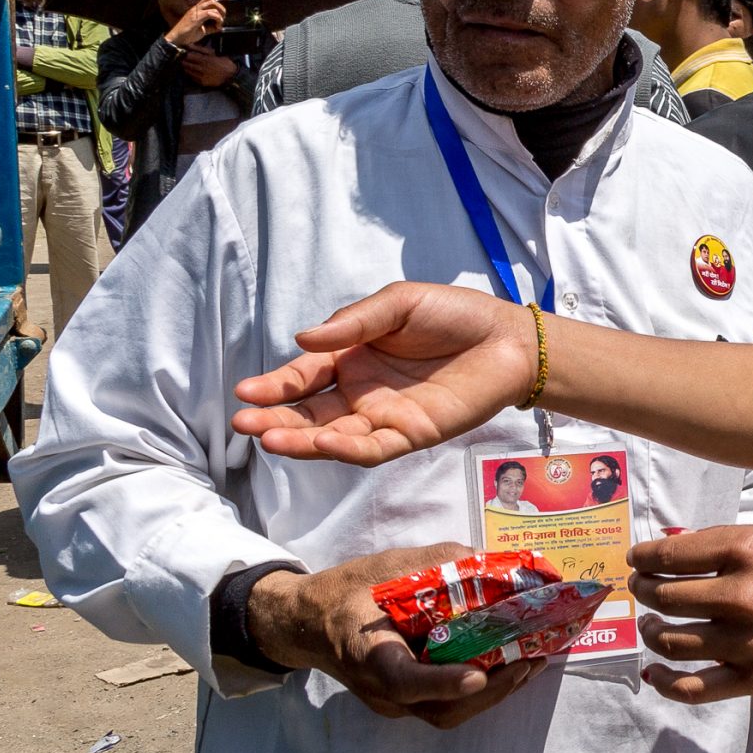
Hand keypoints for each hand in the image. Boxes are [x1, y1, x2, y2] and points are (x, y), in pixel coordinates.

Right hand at [166, 0, 229, 49]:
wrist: (177, 39)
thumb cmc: (188, 34)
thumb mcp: (203, 30)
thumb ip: (211, 28)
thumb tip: (220, 27)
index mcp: (197, 9)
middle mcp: (196, 8)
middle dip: (221, 6)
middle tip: (224, 16)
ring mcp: (195, 12)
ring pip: (212, 4)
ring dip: (220, 13)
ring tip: (220, 22)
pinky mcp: (196, 18)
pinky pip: (210, 13)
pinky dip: (217, 18)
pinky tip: (217, 26)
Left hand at [180, 49, 240, 85]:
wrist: (230, 74)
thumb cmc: (221, 61)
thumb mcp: (211, 53)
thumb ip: (199, 48)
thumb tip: (188, 45)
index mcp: (203, 59)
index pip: (188, 56)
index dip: (184, 54)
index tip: (184, 53)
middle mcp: (201, 68)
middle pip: (186, 64)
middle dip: (184, 61)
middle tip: (183, 59)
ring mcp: (201, 76)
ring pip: (188, 71)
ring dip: (186, 68)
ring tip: (188, 65)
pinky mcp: (202, 82)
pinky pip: (192, 78)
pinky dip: (190, 74)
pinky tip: (194, 71)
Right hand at [233, 281, 535, 464]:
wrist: (508, 337)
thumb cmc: (454, 314)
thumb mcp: (398, 304)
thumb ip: (353, 322)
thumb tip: (302, 340)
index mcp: (352, 358)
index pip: (304, 377)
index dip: (275, 386)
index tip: (245, 392)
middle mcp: (361, 392)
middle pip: (309, 413)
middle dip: (275, 419)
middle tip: (244, 423)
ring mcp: (384, 416)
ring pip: (333, 436)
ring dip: (301, 440)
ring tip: (268, 438)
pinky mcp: (412, 434)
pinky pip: (373, 448)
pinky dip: (346, 448)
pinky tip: (323, 442)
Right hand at [244, 544, 545, 726]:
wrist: (309, 624)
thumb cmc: (348, 592)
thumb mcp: (386, 566)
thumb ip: (436, 564)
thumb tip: (489, 561)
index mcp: (366, 655)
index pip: (403, 681)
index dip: (441, 682)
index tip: (476, 676)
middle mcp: (381, 691)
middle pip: (439, 708)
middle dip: (491, 689)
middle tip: (531, 660)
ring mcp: (394, 703)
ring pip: (448, 713)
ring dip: (495, 692)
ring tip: (534, 663)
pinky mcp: (408, 703)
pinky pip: (448, 706)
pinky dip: (483, 690)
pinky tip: (512, 666)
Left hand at [628, 525, 752, 706]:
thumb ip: (735, 540)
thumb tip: (682, 547)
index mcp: (750, 550)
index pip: (672, 554)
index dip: (644, 559)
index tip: (637, 562)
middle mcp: (742, 595)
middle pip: (665, 596)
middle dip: (643, 591)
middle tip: (642, 589)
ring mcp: (747, 641)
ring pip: (671, 641)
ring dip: (651, 631)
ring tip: (653, 625)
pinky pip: (693, 687)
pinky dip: (665, 682)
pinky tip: (656, 672)